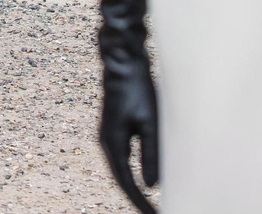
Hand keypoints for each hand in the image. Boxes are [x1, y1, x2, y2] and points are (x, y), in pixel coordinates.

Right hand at [100, 62, 158, 211]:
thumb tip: (152, 186)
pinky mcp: (115, 130)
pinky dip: (132, 173)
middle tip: (154, 213)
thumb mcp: (150, 123)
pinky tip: (143, 179)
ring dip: (133, 188)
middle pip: (120, 180)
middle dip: (136, 199)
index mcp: (112, 143)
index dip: (140, 202)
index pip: (126, 182)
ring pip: (120, 170)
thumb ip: (150, 155)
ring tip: (149, 203)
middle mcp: (106, 142)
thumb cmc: (138, 89)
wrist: (123, 62)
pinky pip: (123, 159)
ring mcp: (108, 136)